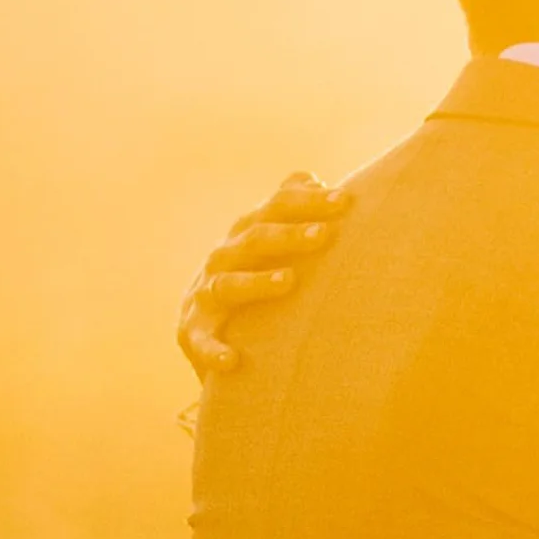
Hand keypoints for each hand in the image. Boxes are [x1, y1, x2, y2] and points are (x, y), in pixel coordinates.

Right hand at [177, 174, 348, 377]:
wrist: (202, 322)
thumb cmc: (251, 272)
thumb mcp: (267, 240)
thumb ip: (288, 207)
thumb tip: (312, 178)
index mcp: (247, 230)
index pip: (277, 207)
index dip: (309, 202)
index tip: (345, 202)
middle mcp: (224, 256)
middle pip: (255, 240)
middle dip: (289, 236)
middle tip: (324, 235)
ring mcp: (206, 293)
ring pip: (229, 284)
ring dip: (257, 282)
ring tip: (289, 282)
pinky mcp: (193, 332)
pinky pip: (201, 341)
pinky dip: (213, 350)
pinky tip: (233, 360)